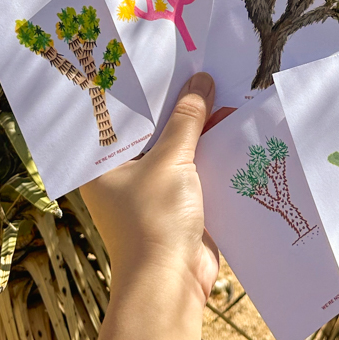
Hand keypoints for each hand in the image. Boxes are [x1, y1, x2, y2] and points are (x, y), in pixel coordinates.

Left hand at [79, 72, 220, 339]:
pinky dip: (213, 152)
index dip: (141, 88)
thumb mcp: (170, 160)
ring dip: (200, 127)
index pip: (121, 114)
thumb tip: (202, 82)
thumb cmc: (154, 219)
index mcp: (104, 162)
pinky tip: (234, 128)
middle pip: (153, 129)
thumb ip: (187, 120)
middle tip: (198, 67)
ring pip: (178, 148)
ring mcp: (153, 190)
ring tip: (222, 90)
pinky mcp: (180, 204)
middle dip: (177, 105)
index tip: (161, 58)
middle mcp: (124, 173)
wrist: (172, 281)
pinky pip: (196, 169)